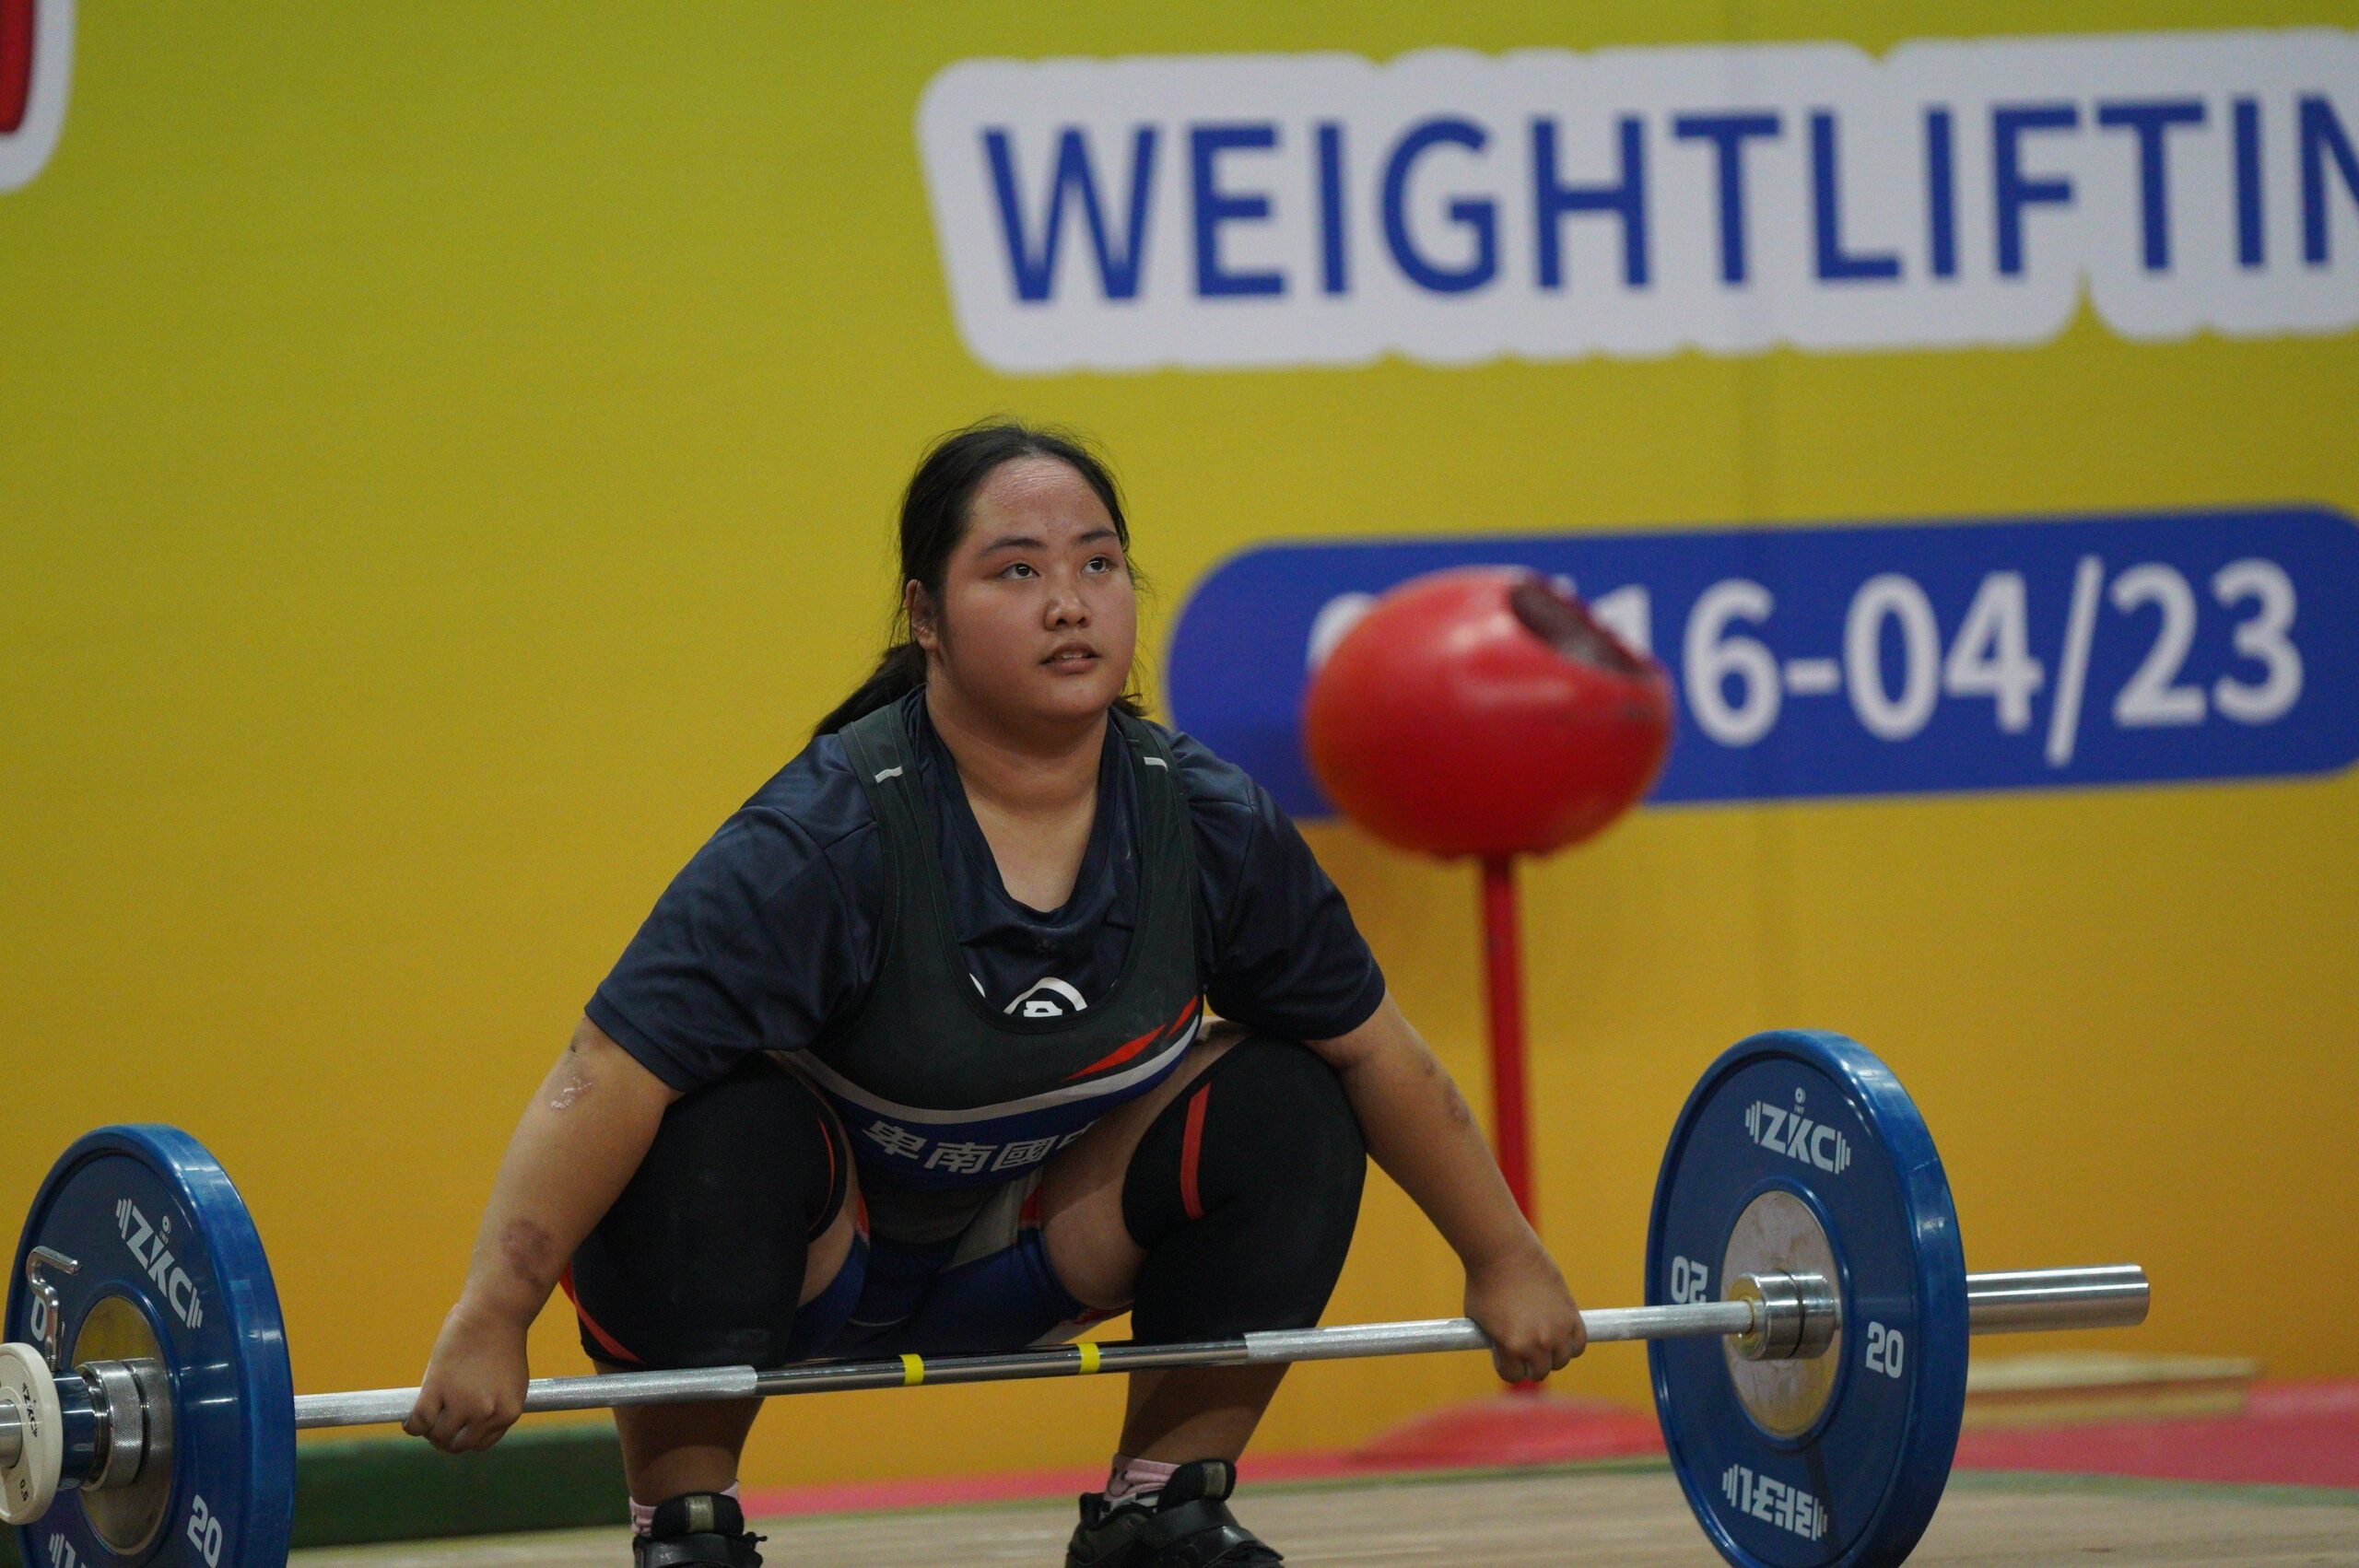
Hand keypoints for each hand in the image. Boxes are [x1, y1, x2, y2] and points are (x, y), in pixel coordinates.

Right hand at [404, 1301, 529, 1452]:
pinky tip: (409, 1419)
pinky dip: (411, 1425)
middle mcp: (487, 1413)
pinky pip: (419, 1421)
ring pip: (437, 1435)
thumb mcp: (508, 1381)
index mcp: (508, 1412)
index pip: (480, 1444)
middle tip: (435, 1426)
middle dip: (444, 1438)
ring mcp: (462, 1403)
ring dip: (428, 1431)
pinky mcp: (438, 1390)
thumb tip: (468, 1424)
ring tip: (424, 1419)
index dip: (463, 1437)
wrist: (494, 1313)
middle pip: (457, 1444)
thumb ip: (493, 1405)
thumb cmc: (500, 1340)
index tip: (454, 1430)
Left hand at [1465, 1245, 1585, 1383]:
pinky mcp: (1572, 1316)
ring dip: (1551, 1353)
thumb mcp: (1478, 1321)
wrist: (1504, 1253)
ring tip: (1539, 1336)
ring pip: (1561, 1360)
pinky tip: (1558, 1333)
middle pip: (1539, 1372)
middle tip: (1521, 1344)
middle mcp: (1538, 1343)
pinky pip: (1578, 1344)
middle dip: (1528, 1361)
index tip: (1502, 1352)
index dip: (1505, 1364)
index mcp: (1512, 1347)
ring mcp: (1558, 1330)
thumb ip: (1495, 1343)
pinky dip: (1570, 1343)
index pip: (1513, 1375)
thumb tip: (1504, 1356)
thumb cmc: (1485, 1284)